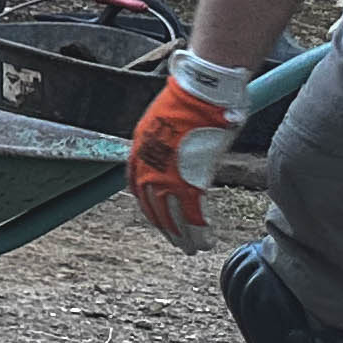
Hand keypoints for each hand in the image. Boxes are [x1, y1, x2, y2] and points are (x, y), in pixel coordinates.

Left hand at [129, 79, 239, 248]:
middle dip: (166, 227)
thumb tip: (176, 149)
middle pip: (153, 207)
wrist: (200, 93)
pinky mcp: (190, 181)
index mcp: (139, 153)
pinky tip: (205, 242)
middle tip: (177, 243)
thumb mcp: (164, 123)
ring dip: (183, 236)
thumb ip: (166, 143)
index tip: (158, 218)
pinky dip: (200, 231)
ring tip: (192, 249)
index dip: (149, 206)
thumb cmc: (189, 102)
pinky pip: (193, 215)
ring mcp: (167, 177)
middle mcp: (147, 168)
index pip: (137, 189)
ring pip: (173, 217)